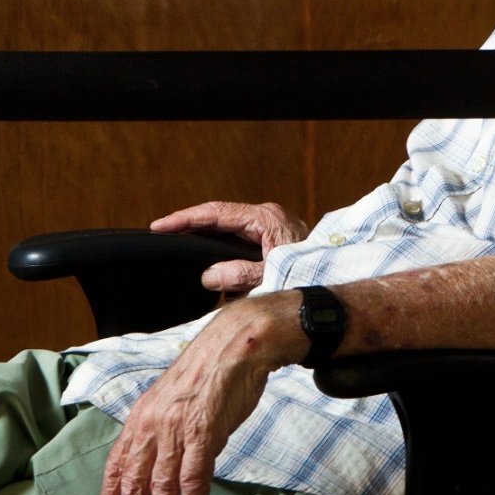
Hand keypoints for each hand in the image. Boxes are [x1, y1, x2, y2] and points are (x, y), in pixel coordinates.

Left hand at [98, 294, 304, 494]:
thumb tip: (166, 461)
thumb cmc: (210, 367)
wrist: (237, 341)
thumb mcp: (174, 397)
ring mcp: (177, 429)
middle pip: (134, 482)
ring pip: (162, 486)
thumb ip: (165, 429)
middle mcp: (153, 424)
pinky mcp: (204, 432)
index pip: (117, 464)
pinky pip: (194, 478)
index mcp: (142, 415)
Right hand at [150, 201, 308, 294]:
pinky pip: (238, 240)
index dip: (186, 219)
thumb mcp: (272, 277)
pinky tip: (206, 260)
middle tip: (161, 234)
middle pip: (219, 217)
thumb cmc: (308, 275)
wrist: (334, 281)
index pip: (217, 213)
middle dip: (190, 225)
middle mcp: (266, 217)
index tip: (160, 225)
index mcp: (265, 218)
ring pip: (228, 229)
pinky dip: (219, 248)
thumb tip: (208, 275)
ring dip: (204, 238)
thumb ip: (241, 275)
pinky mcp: (270, 238)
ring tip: (176, 244)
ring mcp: (269, 226)